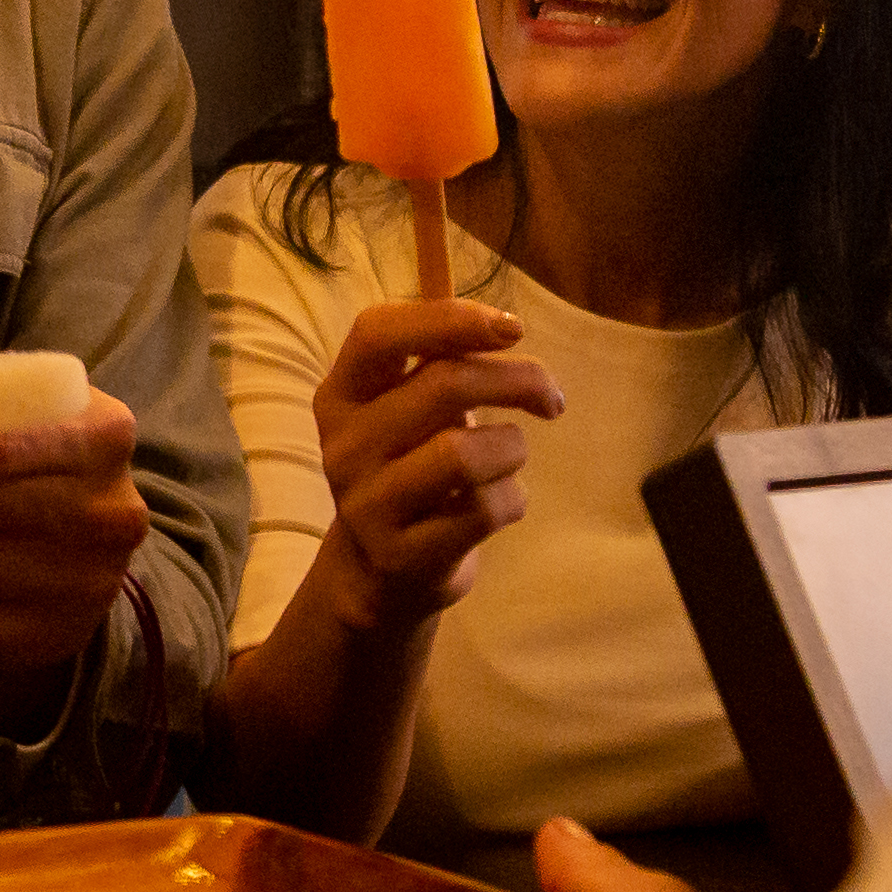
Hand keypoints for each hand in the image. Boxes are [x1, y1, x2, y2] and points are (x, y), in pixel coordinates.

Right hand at [308, 300, 561, 618]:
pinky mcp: (402, 556)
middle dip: (518, 381)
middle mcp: (343, 446)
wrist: (379, 572)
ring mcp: (367, 505)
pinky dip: (513, 499)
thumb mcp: (407, 413)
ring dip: (512, 449)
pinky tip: (502, 502)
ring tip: (510, 457)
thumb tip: (503, 329)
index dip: (448, 319)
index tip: (513, 328)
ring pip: (466, 452)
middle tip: (551, 397)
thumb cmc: (409, 469)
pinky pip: (484, 509)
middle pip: (445, 385)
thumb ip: (441, 368)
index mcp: (340, 396)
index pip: (376, 332)